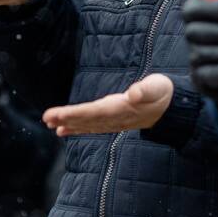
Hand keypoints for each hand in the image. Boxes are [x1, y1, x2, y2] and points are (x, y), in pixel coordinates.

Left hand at [42, 74, 173, 135]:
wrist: (170, 108)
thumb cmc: (162, 94)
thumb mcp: (157, 87)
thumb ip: (147, 90)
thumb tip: (134, 92)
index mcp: (122, 109)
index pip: (95, 112)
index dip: (76, 114)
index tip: (59, 115)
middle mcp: (115, 118)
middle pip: (87, 119)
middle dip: (67, 118)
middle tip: (47, 118)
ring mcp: (112, 121)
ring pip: (86, 123)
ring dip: (68, 123)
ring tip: (50, 123)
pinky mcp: (111, 120)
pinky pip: (91, 125)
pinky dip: (76, 127)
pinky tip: (61, 129)